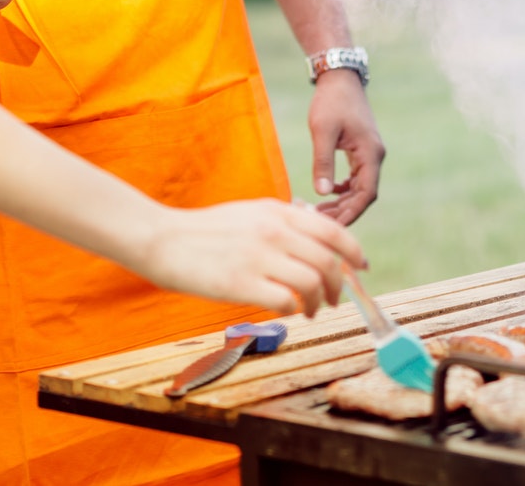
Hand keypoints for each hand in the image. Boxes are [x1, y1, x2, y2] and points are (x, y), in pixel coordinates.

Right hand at [133, 199, 367, 316]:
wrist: (163, 238)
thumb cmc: (206, 230)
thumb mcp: (250, 212)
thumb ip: (283, 223)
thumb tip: (315, 243)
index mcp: (278, 212)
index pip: (333, 231)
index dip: (354, 252)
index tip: (361, 268)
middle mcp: (273, 231)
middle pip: (328, 262)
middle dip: (338, 286)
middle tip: (333, 301)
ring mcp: (257, 257)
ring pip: (312, 283)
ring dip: (317, 303)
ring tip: (309, 311)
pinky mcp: (240, 283)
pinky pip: (285, 301)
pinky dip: (292, 310)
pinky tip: (284, 311)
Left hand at [306, 69, 383, 224]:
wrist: (340, 78)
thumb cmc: (331, 101)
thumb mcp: (322, 131)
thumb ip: (323, 162)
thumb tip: (322, 193)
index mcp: (370, 153)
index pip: (367, 194)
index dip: (352, 213)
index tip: (332, 227)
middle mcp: (375, 156)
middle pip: (364, 195)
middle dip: (343, 212)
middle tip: (317, 222)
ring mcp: (369, 154)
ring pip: (359, 188)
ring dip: (342, 203)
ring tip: (318, 212)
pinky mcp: (361, 150)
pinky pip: (356, 178)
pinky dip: (343, 191)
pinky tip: (327, 194)